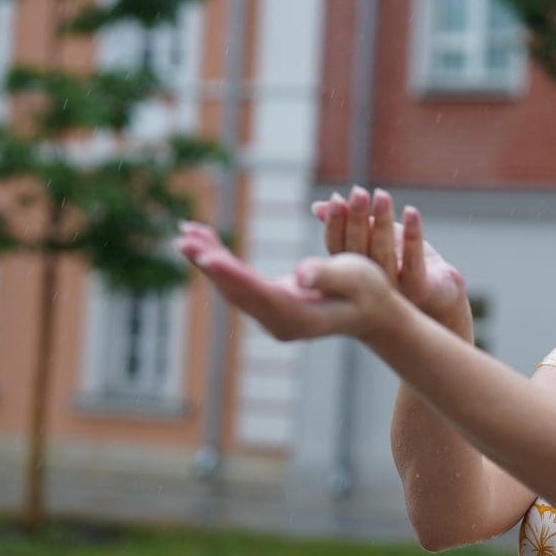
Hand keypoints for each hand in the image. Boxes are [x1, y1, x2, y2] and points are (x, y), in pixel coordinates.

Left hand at [174, 221, 396, 341]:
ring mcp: (271, 318)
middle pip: (236, 292)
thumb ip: (327, 275)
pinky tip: (206, 243)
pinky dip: (220, 263)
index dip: (231, 275)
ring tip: (186, 233)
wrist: (372, 312)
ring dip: (208, 260)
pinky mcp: (268, 307)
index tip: (207, 257)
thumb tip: (300, 275)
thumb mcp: (355, 277)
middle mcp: (279, 323)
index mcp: (299, 316)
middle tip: (184, 237)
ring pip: (232, 289)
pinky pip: (238, 285)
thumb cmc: (368, 291)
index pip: (258, 294)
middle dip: (209, 263)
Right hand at [312, 186, 466, 320]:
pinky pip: (413, 263)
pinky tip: (411, 212)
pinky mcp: (419, 290)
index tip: (337, 198)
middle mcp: (369, 285)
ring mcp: (394, 291)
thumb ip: (350, 224)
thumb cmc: (403, 262)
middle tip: (358, 192)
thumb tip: (317, 207)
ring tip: (382, 196)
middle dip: (358, 218)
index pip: (337, 247)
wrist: (439, 293)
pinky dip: (412, 236)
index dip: (336, 223)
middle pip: (359, 249)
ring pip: (384, 254)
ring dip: (382, 223)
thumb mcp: (375, 239)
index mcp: (353, 272)